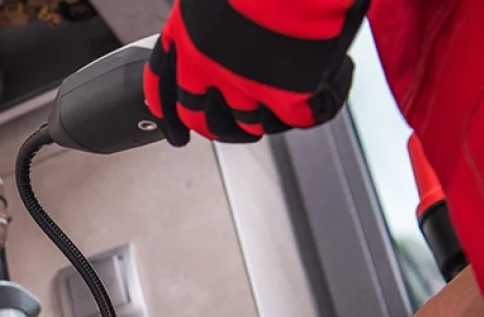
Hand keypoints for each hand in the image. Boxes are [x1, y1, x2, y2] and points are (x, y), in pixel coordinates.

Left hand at [143, 0, 368, 145]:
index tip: (176, 131)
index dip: (168, 116)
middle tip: (229, 129)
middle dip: (215, 127)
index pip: (162, 89)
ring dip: (265, 117)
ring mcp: (246, 86)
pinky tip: (320, 92)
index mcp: (185, 38)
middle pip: (200, 117)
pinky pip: (296, 120)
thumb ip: (210, 17)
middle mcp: (208, 68)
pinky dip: (309, 109)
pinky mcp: (286, 97)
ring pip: (249, 124)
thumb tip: (214, 23)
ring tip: (283, 98)